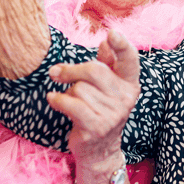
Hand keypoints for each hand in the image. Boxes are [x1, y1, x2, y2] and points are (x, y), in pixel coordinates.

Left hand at [46, 31, 140, 165]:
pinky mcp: (96, 127)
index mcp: (130, 84)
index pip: (129, 60)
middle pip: (94, 71)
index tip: (112, 34)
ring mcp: (112, 114)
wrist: (100, 150)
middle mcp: (125, 98)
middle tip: (56, 73)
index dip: (122, 46)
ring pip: (79, 88)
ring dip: (67, 92)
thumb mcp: (107, 86)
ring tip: (69, 100)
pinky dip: (57, 101)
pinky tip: (54, 101)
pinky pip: (70, 104)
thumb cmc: (100, 109)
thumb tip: (105, 42)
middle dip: (71, 71)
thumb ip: (107, 64)